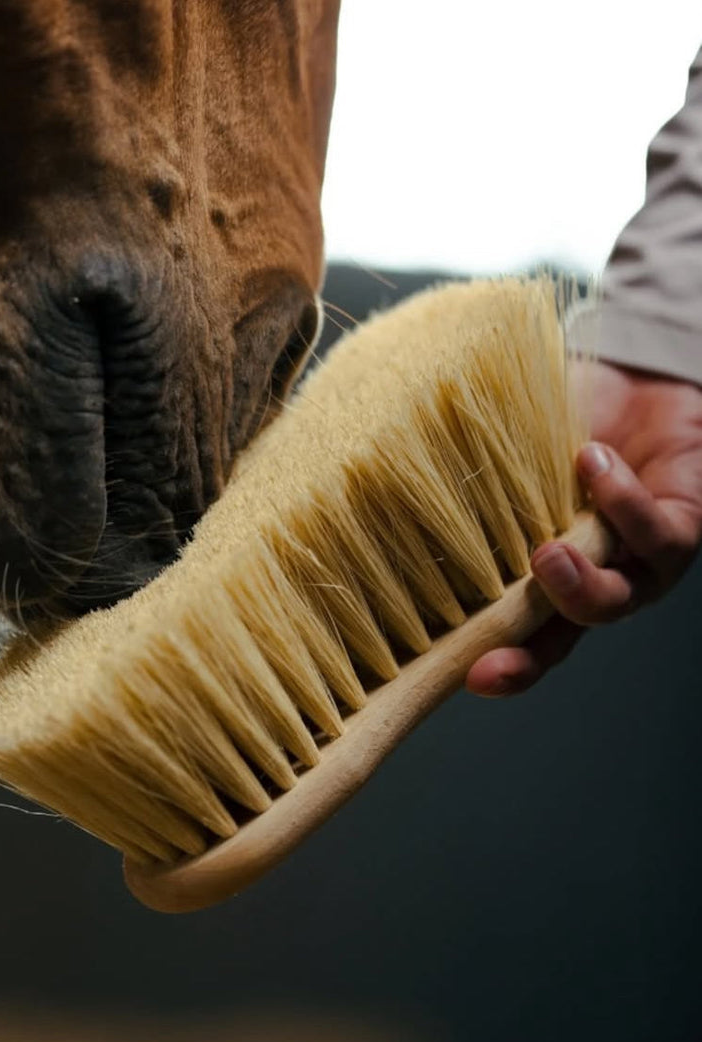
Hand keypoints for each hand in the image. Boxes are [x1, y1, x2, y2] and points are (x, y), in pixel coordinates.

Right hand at [466, 359, 701, 697]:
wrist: (625, 366)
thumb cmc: (544, 415)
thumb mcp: (490, 455)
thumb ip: (453, 485)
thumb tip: (372, 496)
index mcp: (532, 577)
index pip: (512, 637)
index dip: (497, 665)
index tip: (469, 675)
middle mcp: (584, 581)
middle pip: (561, 638)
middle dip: (533, 650)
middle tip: (496, 639)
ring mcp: (634, 561)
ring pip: (614, 602)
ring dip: (579, 586)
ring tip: (547, 552)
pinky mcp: (681, 525)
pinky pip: (657, 537)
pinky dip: (621, 503)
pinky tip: (590, 462)